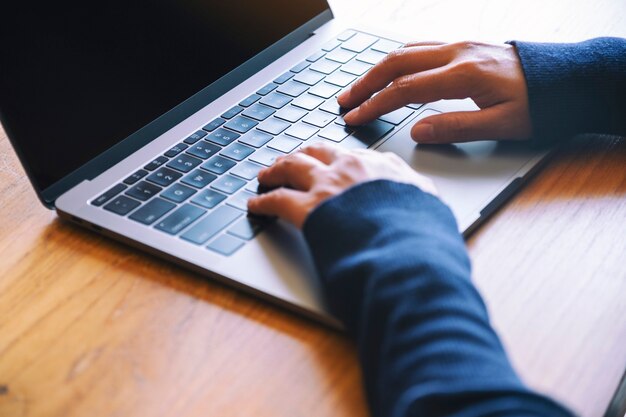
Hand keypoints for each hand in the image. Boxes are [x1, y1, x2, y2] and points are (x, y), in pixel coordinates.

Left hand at [247, 143, 437, 228]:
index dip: (335, 159)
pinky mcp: (308, 208)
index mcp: (383, 167)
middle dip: (301, 155)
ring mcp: (328, 185)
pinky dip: (263, 201)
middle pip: (317, 152)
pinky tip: (256, 204)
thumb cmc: (423, 233)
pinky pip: (277, 199)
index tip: (329, 162)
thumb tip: (422, 203)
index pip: (352, 156)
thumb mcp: (431, 208)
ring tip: (266, 174)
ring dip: (277, 169)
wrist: (410, 248)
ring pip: (292, 166)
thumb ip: (419, 198)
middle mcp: (352, 168)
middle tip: (291, 160)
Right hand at [337, 41, 531, 143]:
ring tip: (357, 88)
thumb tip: (417, 131)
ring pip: (405, 51)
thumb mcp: (501, 124)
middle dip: (365, 84)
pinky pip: (420, 47)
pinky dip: (397, 59)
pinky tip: (388, 70)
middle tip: (343, 102)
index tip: (354, 119)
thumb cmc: (537, 103)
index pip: (405, 89)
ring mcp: (459, 46)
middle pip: (396, 63)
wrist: (565, 78)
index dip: (375, 106)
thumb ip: (455, 127)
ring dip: (377, 70)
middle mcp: (456, 53)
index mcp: (463, 74)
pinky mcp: (463, 46)